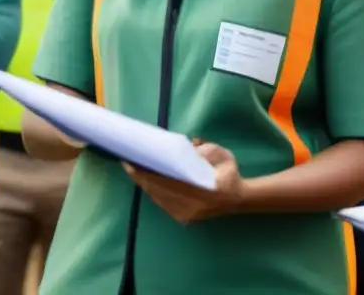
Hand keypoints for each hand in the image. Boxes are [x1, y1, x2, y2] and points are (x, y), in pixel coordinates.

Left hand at [122, 140, 242, 223]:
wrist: (238, 199)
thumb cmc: (229, 174)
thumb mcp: (223, 156)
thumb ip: (207, 150)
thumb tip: (189, 144)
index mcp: (203, 191)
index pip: (168, 182)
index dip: (148, 173)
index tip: (134, 162)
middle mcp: (191, 207)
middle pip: (158, 191)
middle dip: (140, 177)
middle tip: (126, 161)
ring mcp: (185, 215)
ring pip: (157, 199)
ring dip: (143, 184)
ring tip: (131, 168)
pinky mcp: (182, 218)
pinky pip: (161, 203)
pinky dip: (151, 191)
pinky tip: (143, 180)